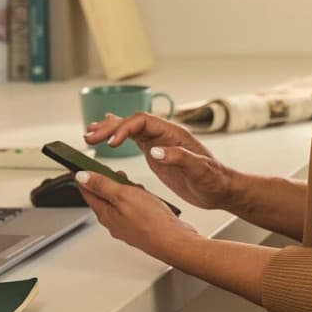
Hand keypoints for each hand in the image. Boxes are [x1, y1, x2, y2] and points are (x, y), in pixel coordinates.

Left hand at [72, 169, 197, 261]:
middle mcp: (113, 221)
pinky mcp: (140, 227)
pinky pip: (133, 209)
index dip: (83, 177)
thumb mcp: (123, 195)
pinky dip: (137, 199)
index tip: (81, 167)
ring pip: (119, 202)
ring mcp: (127, 225)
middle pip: (103, 197)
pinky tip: (146, 197)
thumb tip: (81, 177)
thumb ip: (101, 185)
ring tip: (133, 184)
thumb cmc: (151, 222)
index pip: (86, 192)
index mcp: (105, 214)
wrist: (174, 241)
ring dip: (124, 190)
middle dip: (107, 181)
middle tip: (113, 171)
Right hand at [82, 111, 239, 211]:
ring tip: (90, 133)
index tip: (111, 142)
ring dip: (110, 130)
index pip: (142, 121)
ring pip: (130, 129)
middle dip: (110, 128)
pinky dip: (118, 138)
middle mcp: (164, 134)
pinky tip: (107, 138)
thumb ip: (179, 158)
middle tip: (90, 136)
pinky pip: (133, 139)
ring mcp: (159, 142)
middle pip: (132, 123)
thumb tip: (155, 151)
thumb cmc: (215, 180)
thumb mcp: (200, 170)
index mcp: (174, 133)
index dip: (124, 128)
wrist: (221, 189)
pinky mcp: (156, 153)